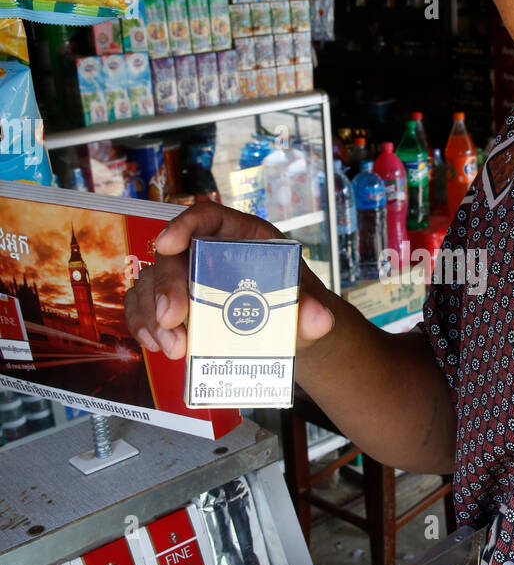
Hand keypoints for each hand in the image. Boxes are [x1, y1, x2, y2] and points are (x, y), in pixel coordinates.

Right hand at [123, 201, 334, 359]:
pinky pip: (142, 307)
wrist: (289, 332)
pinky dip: (142, 325)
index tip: (167, 244)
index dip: (183, 225)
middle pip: (174, 257)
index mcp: (241, 237)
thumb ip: (314, 311)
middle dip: (166, 288)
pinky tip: (156, 346)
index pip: (206, 216)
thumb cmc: (296, 306)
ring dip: (151, 316)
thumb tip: (320, 319)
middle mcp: (207, 252)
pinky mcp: (172, 305)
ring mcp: (186, 278)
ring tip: (173, 348)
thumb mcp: (308, 308)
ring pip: (151, 284)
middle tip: (172, 321)